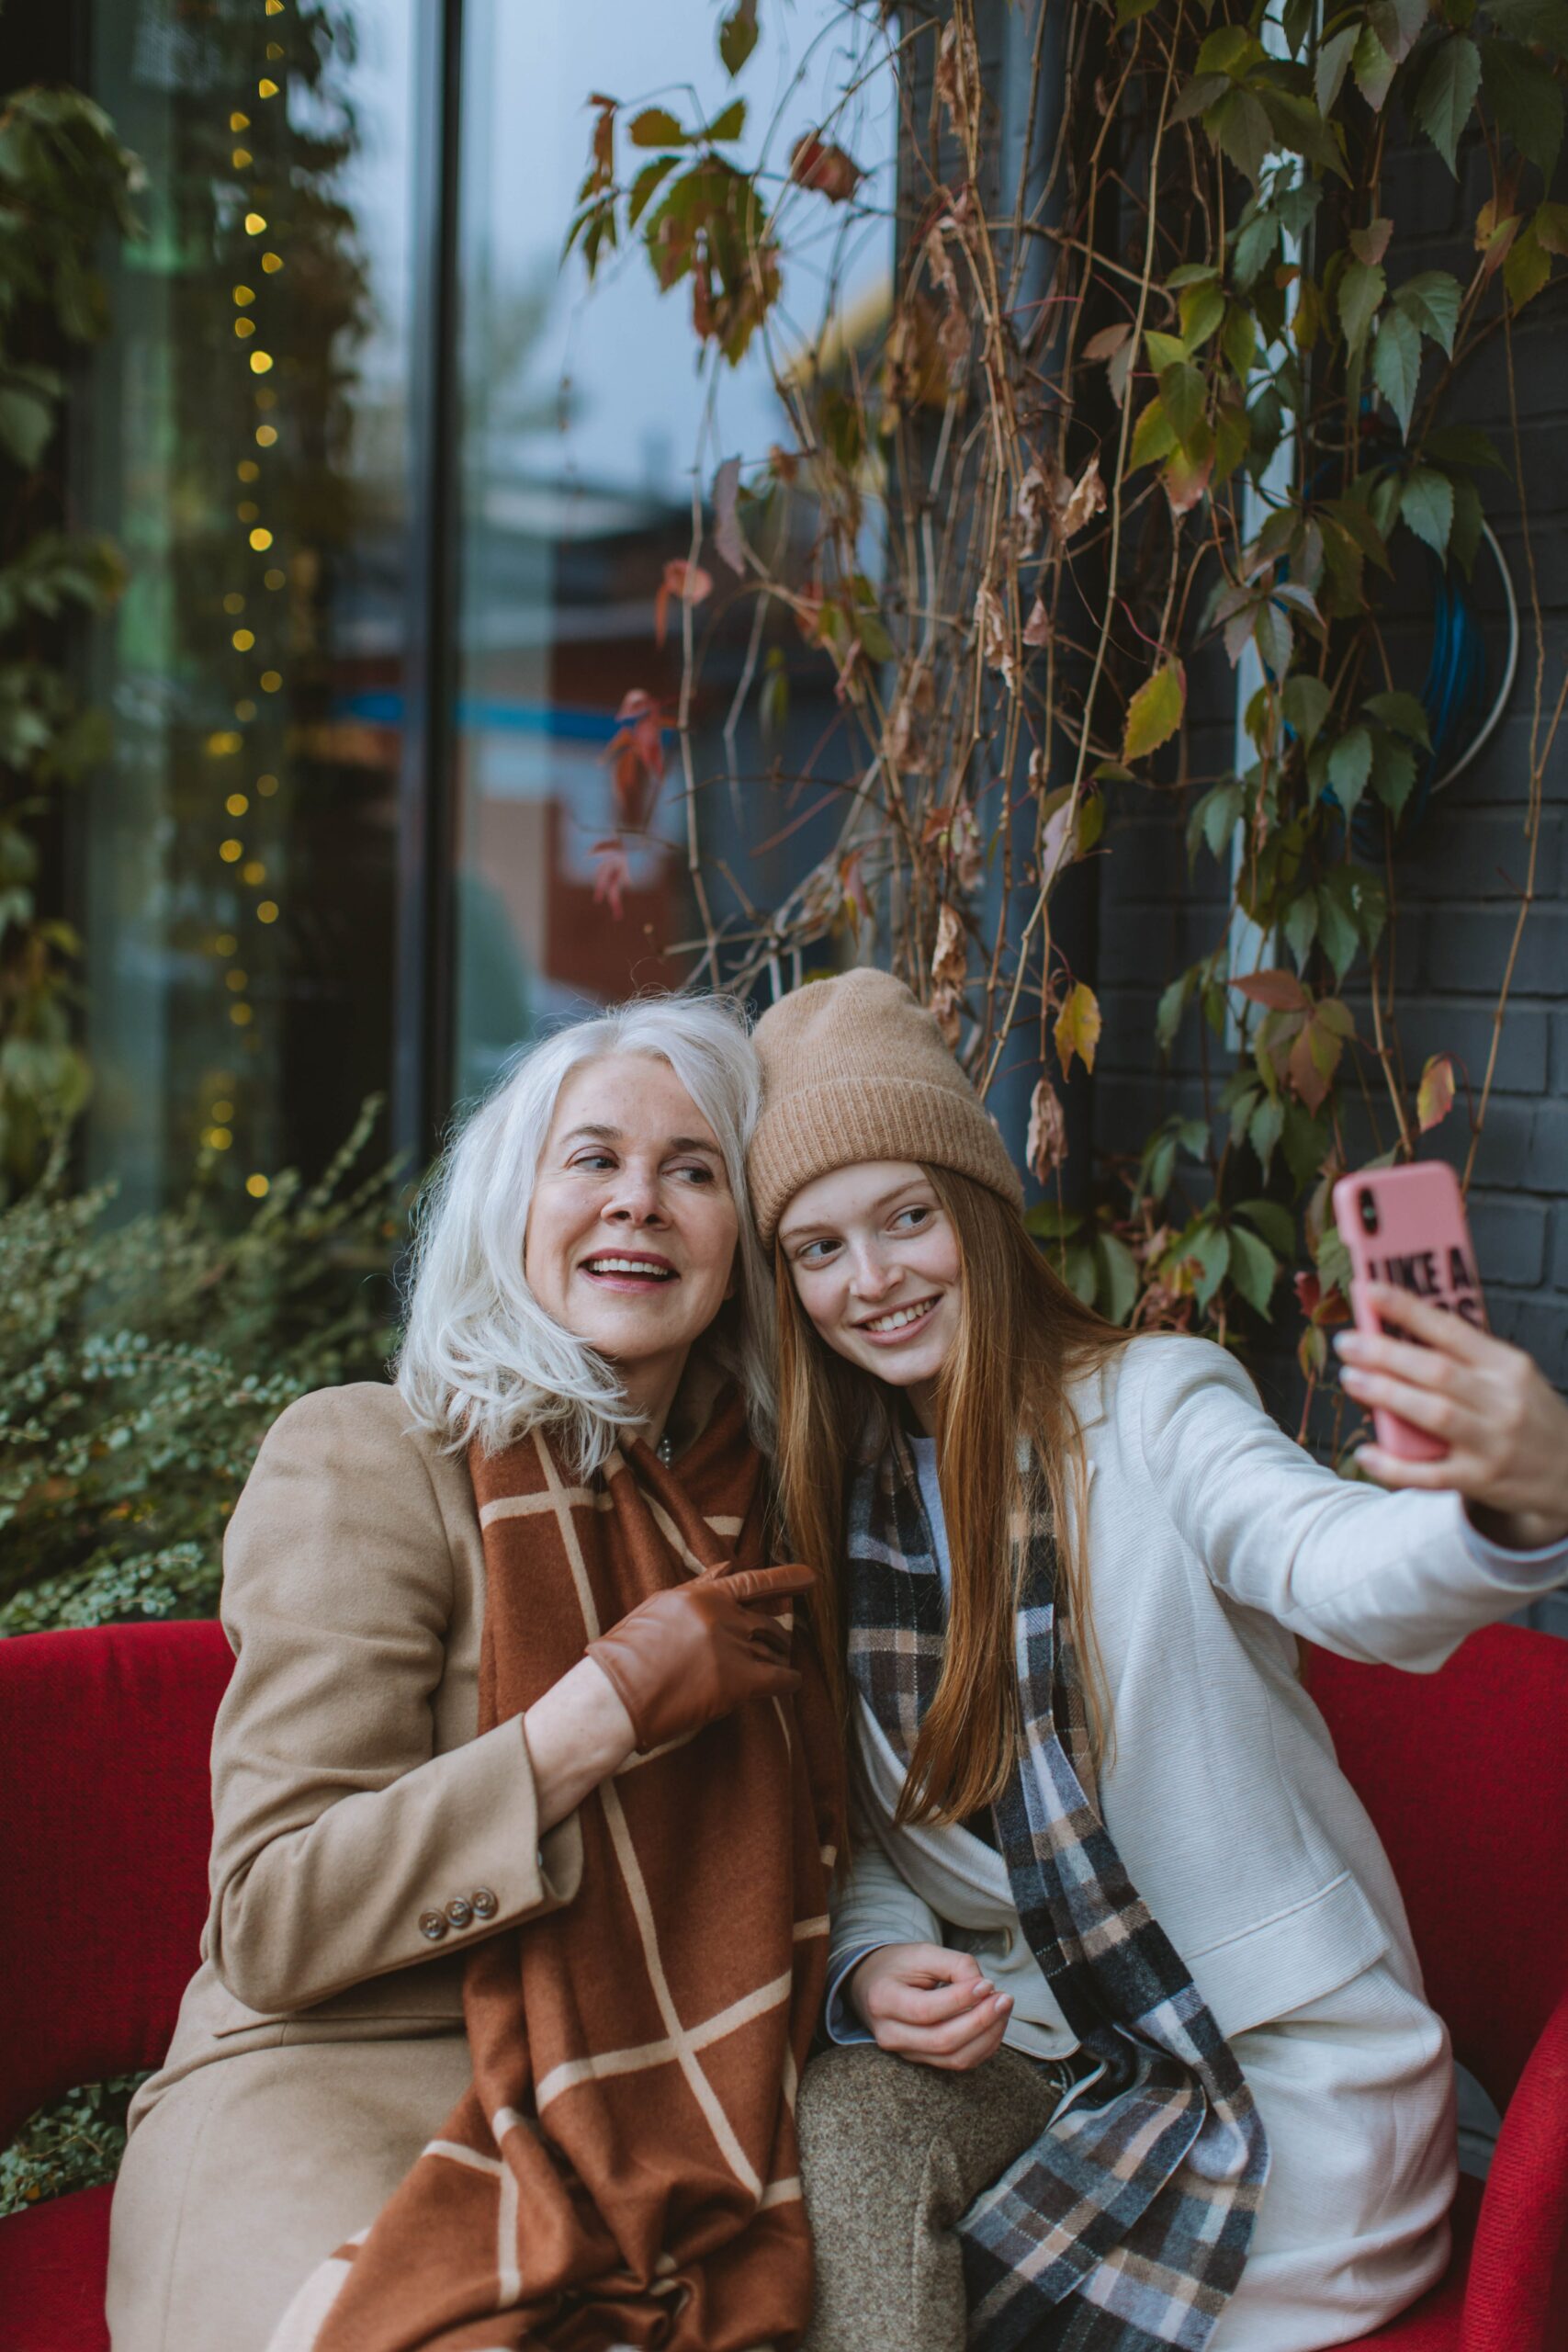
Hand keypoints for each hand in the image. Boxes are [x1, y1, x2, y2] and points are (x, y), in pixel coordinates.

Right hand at [584, 1562, 812, 1753]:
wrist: (614, 1694)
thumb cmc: (626, 1656)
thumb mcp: (658, 1609)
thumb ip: (695, 1589)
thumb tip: (725, 1568)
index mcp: (700, 1596)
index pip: (751, 1582)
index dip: (784, 1579)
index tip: (810, 1577)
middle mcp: (721, 1616)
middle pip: (765, 1623)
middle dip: (779, 1635)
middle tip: (786, 1642)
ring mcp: (731, 1647)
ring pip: (772, 1649)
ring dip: (778, 1658)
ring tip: (780, 1664)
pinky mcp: (737, 1680)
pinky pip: (778, 1677)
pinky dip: (789, 1680)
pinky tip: (792, 1682)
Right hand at [847, 1942, 1012, 2071]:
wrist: (872, 1985)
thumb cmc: (898, 1965)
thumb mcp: (922, 1953)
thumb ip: (955, 1965)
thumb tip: (985, 1988)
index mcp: (883, 2001)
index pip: (927, 2010)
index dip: (961, 2000)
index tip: (988, 1983)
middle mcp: (890, 2034)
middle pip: (943, 2040)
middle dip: (981, 2021)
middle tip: (1005, 1998)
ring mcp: (905, 2052)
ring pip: (954, 2058)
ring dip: (987, 2036)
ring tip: (1003, 2009)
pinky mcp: (922, 2060)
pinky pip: (957, 2062)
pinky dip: (983, 2047)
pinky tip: (995, 2024)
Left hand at [1336, 1283, 1567, 1549]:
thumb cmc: (1529, 1415)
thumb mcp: (1511, 1375)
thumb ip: (1465, 1357)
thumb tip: (1398, 1332)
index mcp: (1507, 1365)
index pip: (1452, 1329)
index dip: (1408, 1309)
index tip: (1370, 1291)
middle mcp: (1502, 1401)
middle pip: (1437, 1371)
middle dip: (1385, 1354)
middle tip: (1347, 1342)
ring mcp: (1492, 1442)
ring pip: (1434, 1414)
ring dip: (1386, 1395)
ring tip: (1350, 1379)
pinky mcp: (1480, 1479)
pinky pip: (1430, 1473)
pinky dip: (1394, 1464)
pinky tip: (1366, 1452)